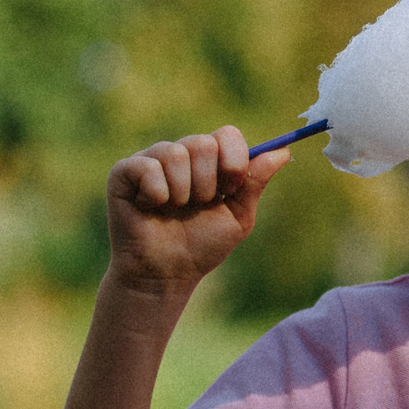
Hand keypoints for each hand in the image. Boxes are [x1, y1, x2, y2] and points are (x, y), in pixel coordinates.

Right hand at [107, 127, 286, 289]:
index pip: (227, 135)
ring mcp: (151, 160)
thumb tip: (284, 150)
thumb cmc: (201, 246)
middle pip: (204, 143)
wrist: (167, 274)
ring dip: (182, 193)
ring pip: (176, 153)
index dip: (233, 162)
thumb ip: (255, 182)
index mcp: (209, 161)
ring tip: (173, 211)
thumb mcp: (238, 216)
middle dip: (207, 184)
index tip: (228, 190)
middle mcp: (181, 153)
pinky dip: (156, 194)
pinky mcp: (124, 172)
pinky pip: (148, 167)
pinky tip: (150, 208)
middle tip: (197, 205)